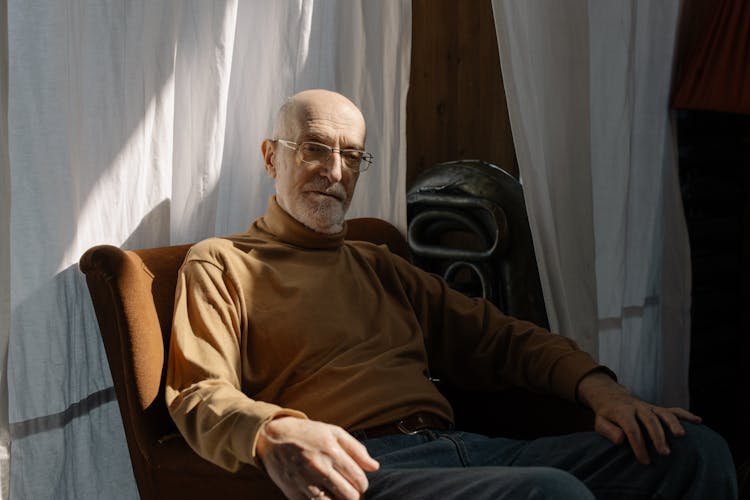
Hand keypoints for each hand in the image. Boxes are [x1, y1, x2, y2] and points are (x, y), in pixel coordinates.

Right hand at [256, 416, 379, 499]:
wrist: (273, 438)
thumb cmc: (307, 434)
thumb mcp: (333, 432)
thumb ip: (356, 449)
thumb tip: (375, 467)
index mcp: (332, 452)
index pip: (359, 480)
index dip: (363, 484)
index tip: (359, 483)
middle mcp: (320, 468)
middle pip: (349, 496)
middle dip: (354, 495)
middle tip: (350, 490)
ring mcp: (306, 482)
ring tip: (338, 493)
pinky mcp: (294, 494)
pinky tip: (324, 495)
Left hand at [577, 371, 701, 464]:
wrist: (611, 397)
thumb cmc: (606, 415)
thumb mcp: (599, 422)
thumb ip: (609, 431)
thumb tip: (622, 439)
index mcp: (622, 411)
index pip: (631, 428)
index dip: (638, 445)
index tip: (644, 460)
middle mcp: (638, 407)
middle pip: (650, 421)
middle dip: (658, 437)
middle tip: (664, 453)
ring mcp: (649, 407)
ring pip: (663, 413)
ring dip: (673, 424)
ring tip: (681, 436)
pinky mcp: (657, 408)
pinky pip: (673, 410)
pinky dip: (686, 415)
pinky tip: (698, 421)